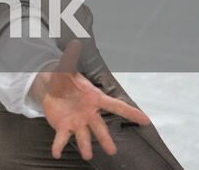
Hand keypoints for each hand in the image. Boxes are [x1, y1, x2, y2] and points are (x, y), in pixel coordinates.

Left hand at [34, 41, 150, 160]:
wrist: (52, 90)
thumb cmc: (65, 80)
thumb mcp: (65, 68)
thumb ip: (70, 58)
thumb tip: (74, 43)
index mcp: (94, 99)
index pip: (115, 106)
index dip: (131, 113)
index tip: (146, 120)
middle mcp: (89, 114)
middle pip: (100, 128)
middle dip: (106, 139)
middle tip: (112, 151)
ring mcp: (77, 122)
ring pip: (84, 136)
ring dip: (85, 146)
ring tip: (88, 156)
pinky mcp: (64, 127)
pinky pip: (62, 138)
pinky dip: (58, 146)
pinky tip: (56, 153)